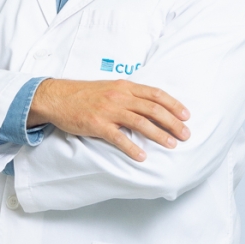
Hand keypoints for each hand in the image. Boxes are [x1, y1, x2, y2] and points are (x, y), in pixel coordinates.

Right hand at [27, 79, 189, 161]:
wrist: (58, 97)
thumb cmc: (84, 93)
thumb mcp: (110, 87)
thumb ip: (128, 94)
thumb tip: (149, 104)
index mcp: (124, 86)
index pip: (155, 94)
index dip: (173, 104)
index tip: (186, 115)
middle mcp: (119, 96)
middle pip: (152, 108)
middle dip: (172, 121)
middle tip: (186, 134)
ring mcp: (109, 110)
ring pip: (140, 122)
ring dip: (159, 134)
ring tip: (172, 144)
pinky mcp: (97, 124)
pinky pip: (118, 137)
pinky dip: (132, 148)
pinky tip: (142, 157)